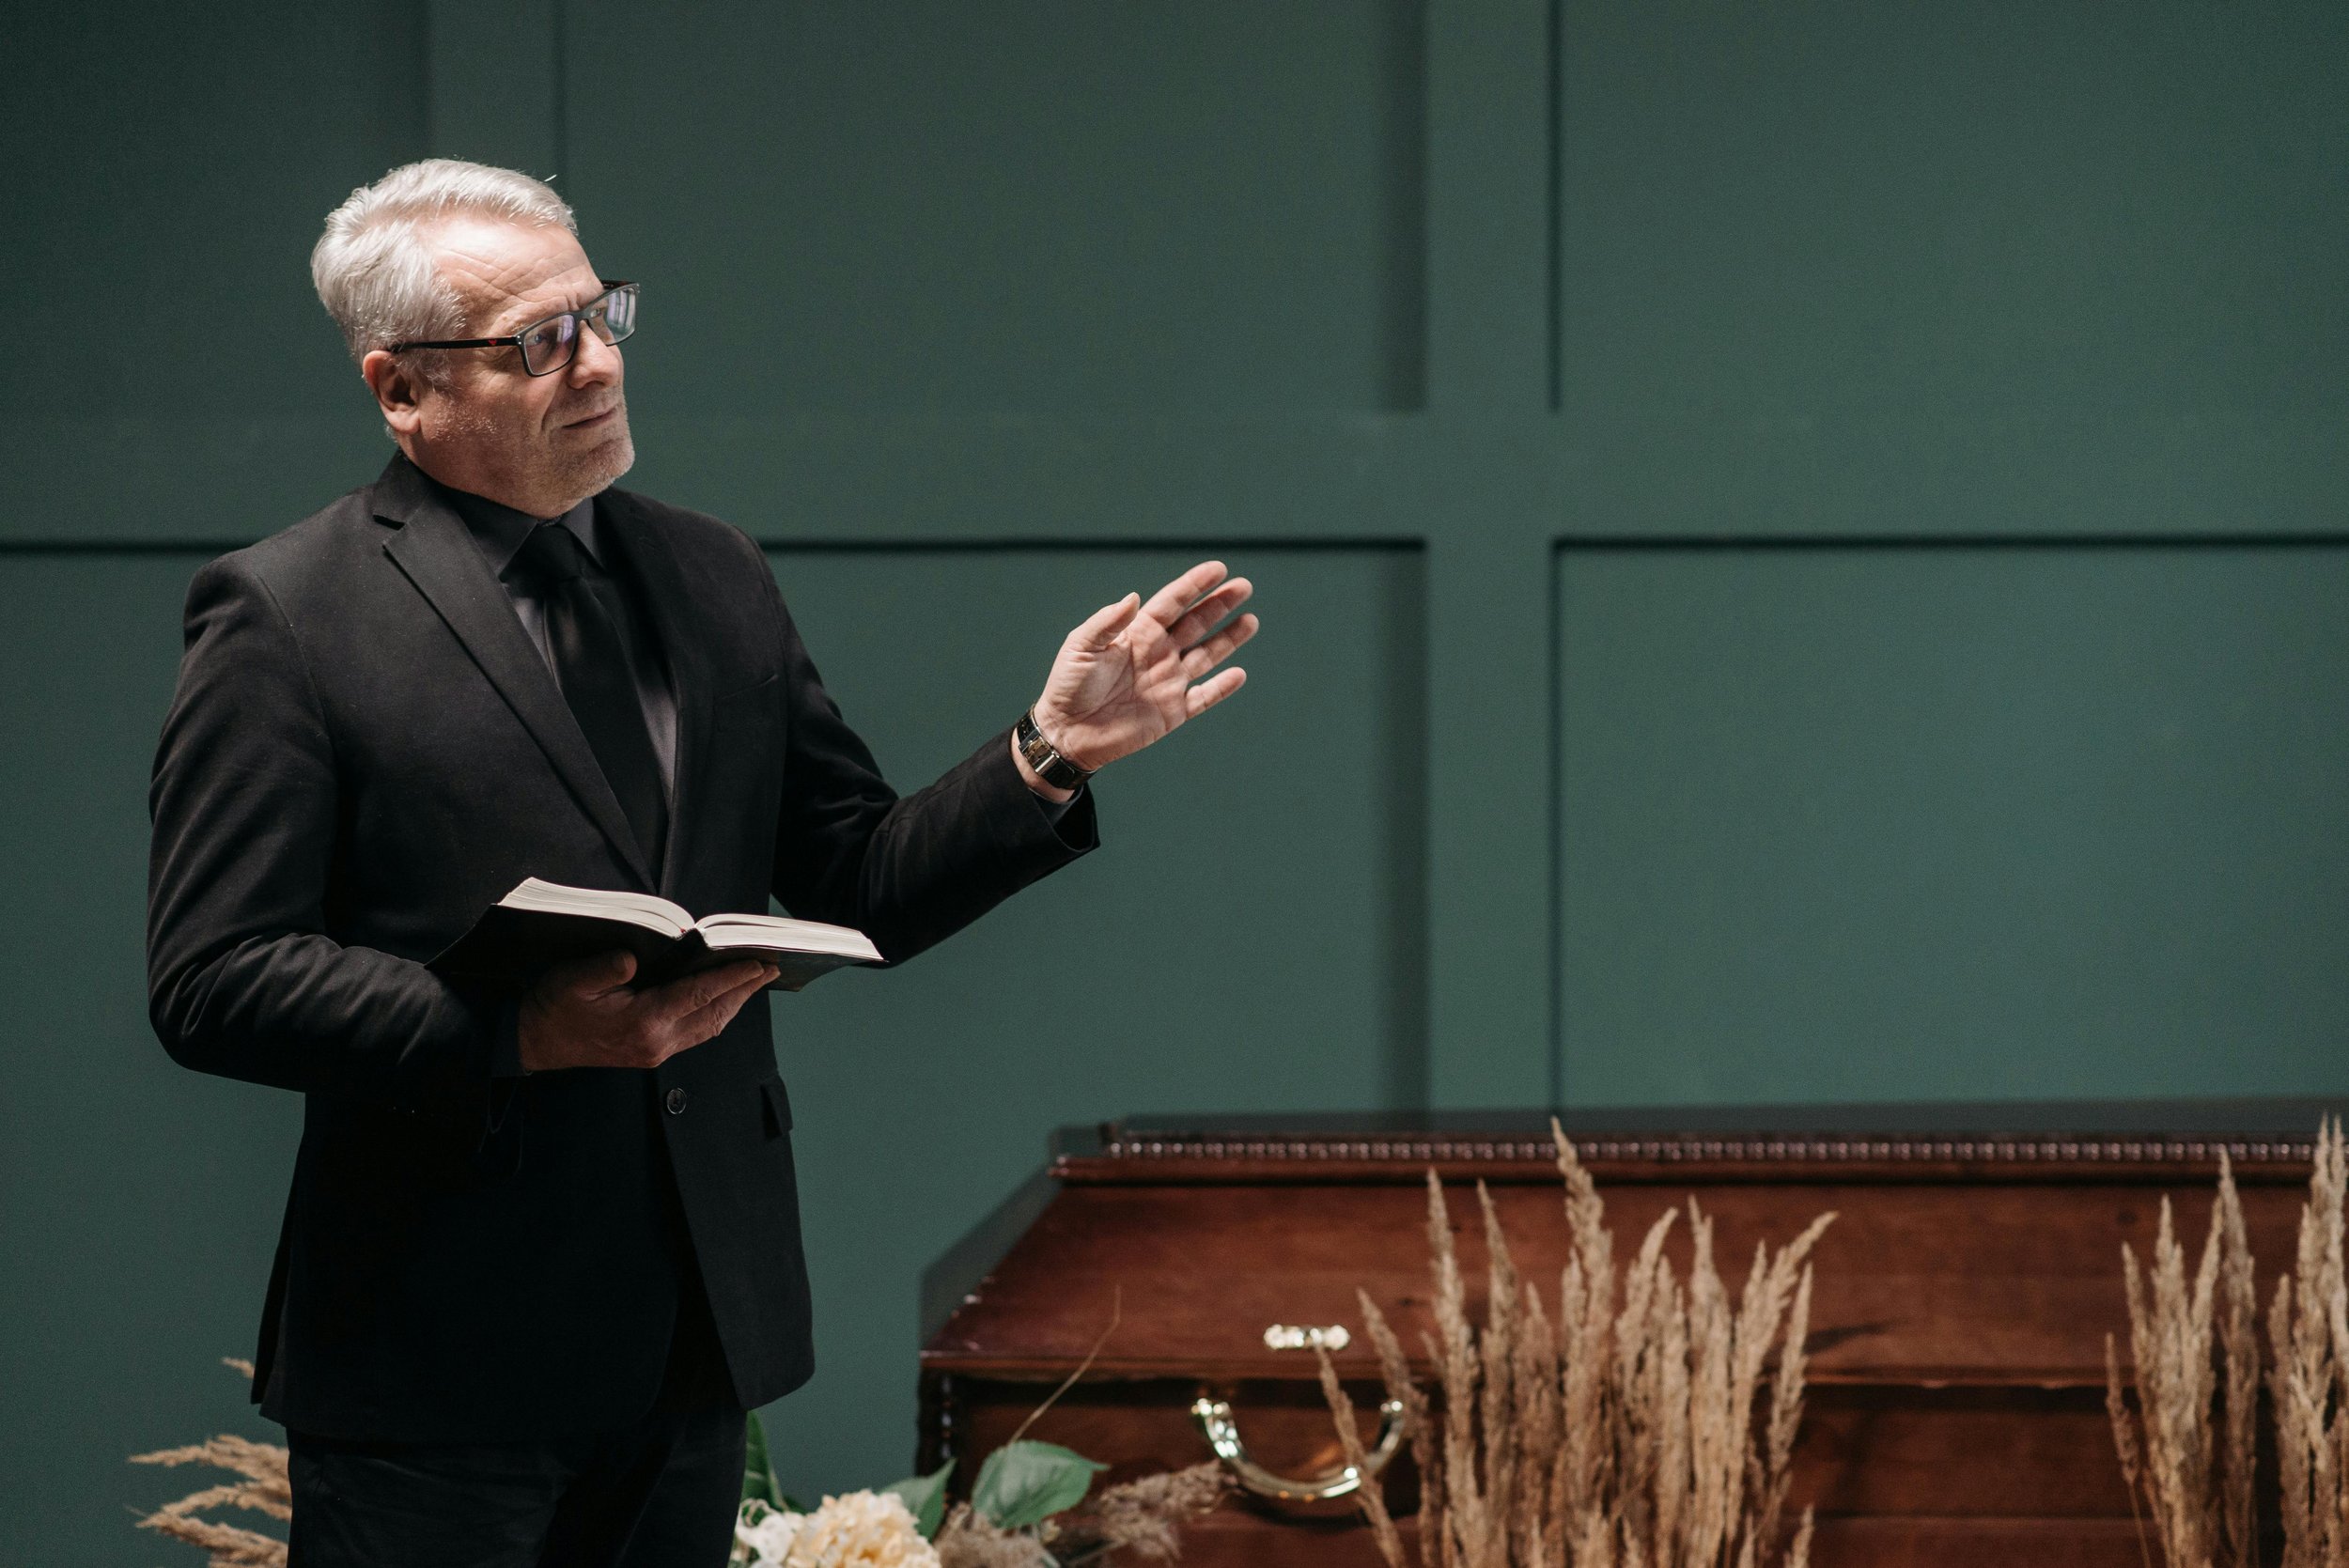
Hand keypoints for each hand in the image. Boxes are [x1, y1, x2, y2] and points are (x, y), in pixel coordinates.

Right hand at [516, 950, 777, 1071]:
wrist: (534, 1043)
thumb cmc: (553, 1007)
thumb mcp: (574, 978)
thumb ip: (608, 967)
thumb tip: (637, 959)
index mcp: (644, 1022)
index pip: (699, 995)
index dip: (732, 977)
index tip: (757, 963)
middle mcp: (658, 1042)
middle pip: (714, 1014)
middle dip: (744, 991)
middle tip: (769, 968)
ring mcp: (656, 1051)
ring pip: (708, 1027)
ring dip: (733, 1004)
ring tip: (753, 981)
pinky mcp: (651, 1053)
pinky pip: (695, 1033)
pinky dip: (714, 1014)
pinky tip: (721, 1000)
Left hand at [1030, 560, 1257, 773]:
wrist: (1066, 733)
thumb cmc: (1068, 686)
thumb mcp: (1080, 646)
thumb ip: (1108, 622)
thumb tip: (1134, 597)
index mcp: (1137, 633)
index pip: (1172, 602)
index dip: (1195, 585)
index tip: (1218, 569)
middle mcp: (1157, 653)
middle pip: (1196, 623)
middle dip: (1220, 605)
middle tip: (1244, 586)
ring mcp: (1168, 682)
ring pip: (1207, 655)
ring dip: (1229, 639)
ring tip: (1251, 621)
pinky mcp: (1172, 712)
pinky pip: (1203, 697)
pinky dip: (1221, 687)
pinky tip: (1239, 674)